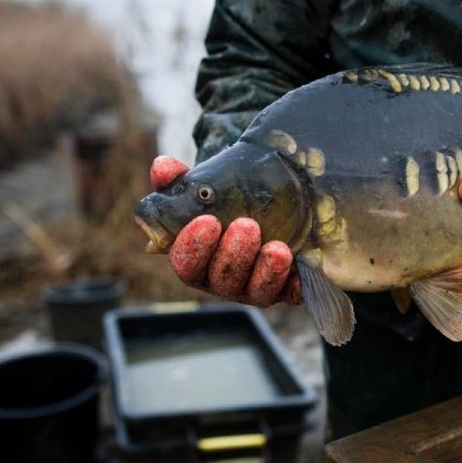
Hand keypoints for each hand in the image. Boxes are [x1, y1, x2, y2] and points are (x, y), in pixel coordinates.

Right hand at [149, 156, 299, 306]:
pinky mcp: (288, 289)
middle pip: (222, 279)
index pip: (187, 263)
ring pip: (256, 291)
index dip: (193, 247)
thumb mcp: (208, 188)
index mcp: (198, 259)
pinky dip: (294, 287)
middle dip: (232, 255)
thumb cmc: (232, 201)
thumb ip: (180, 181)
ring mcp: (256, 287)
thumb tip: (162, 166)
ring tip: (277, 247)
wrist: (279, 205)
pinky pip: (292, 296)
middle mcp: (224, 279)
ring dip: (265, 271)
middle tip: (247, 225)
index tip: (208, 221)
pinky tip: (299, 274)